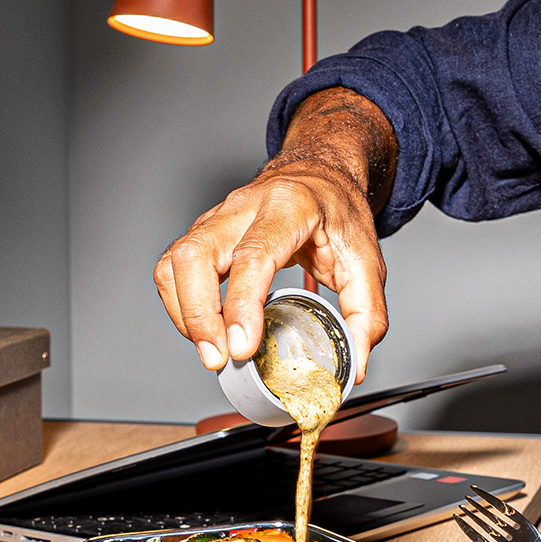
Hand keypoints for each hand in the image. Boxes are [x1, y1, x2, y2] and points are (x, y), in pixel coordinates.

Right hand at [154, 89, 395, 376]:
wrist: (320, 176)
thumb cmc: (338, 212)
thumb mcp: (367, 260)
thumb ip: (367, 314)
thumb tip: (357, 365)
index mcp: (289, 206)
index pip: (253, 255)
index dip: (242, 304)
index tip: (241, 347)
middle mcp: (243, 207)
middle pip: (196, 256)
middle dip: (199, 315)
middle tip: (219, 358)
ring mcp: (217, 217)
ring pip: (176, 262)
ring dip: (185, 313)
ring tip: (211, 350)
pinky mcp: (203, 233)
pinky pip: (173, 269)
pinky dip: (180, 305)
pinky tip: (203, 329)